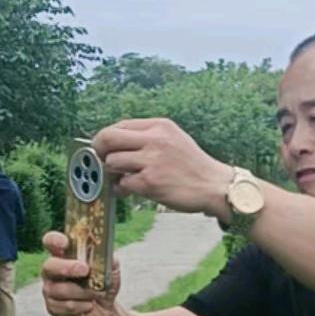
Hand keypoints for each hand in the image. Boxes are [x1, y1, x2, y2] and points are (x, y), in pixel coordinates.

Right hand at [41, 231, 120, 315]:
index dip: (54, 240)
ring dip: (83, 292)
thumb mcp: (111, 269)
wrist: (105, 310)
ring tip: (95, 293)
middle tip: (84, 270)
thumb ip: (108, 259)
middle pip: (49, 265)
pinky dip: (82, 306)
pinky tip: (89, 305)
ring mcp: (50, 289)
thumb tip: (108, 255)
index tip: (64, 243)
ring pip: (60, 289)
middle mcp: (53, 271)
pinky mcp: (52, 307)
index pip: (51, 242)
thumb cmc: (103, 284)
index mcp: (64, 255)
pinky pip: (65, 306)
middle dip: (67, 267)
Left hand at [92, 118, 233, 217]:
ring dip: (113, 173)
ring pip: (112, 162)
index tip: (106, 148)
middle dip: (99, 150)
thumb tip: (117, 143)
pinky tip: (131, 190)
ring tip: (123, 179)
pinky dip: (122, 189)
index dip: (107, 138)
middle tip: (102, 160)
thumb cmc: (194, 166)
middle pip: (107, 138)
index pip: (119, 125)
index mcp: (160, 126)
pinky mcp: (151, 182)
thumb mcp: (175, 139)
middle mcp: (155, 140)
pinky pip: (122, 184)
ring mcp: (152, 161)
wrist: (215, 186)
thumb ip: (149, 136)